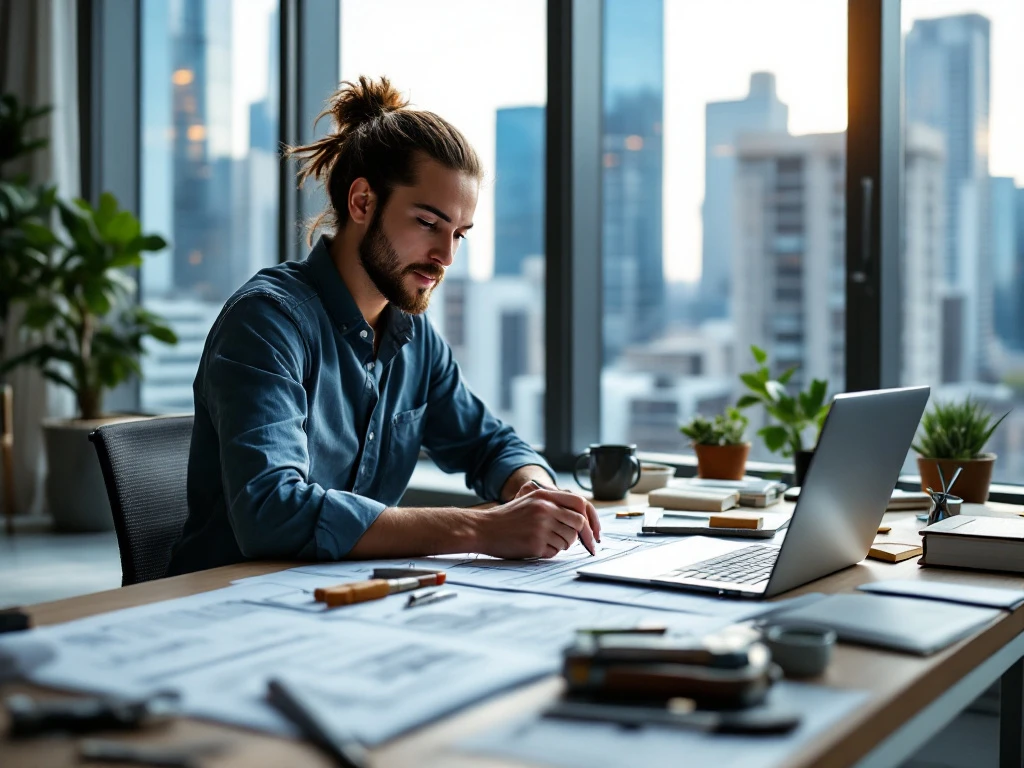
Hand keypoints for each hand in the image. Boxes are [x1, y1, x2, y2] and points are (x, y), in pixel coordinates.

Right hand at [474, 483, 600, 559]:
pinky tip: (536, 547)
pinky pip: (555, 552)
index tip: (595, 531)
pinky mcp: (535, 544)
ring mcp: (540, 527)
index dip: (591, 519)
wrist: (483, 529)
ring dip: (562, 544)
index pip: (580, 504)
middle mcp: (545, 509)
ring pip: (568, 540)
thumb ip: (553, 504)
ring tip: (545, 541)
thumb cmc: (507, 518)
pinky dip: (550, 552)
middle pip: (578, 524)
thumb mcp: (529, 500)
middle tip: (579, 544)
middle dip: (581, 536)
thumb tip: (581, 518)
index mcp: (544, 496)